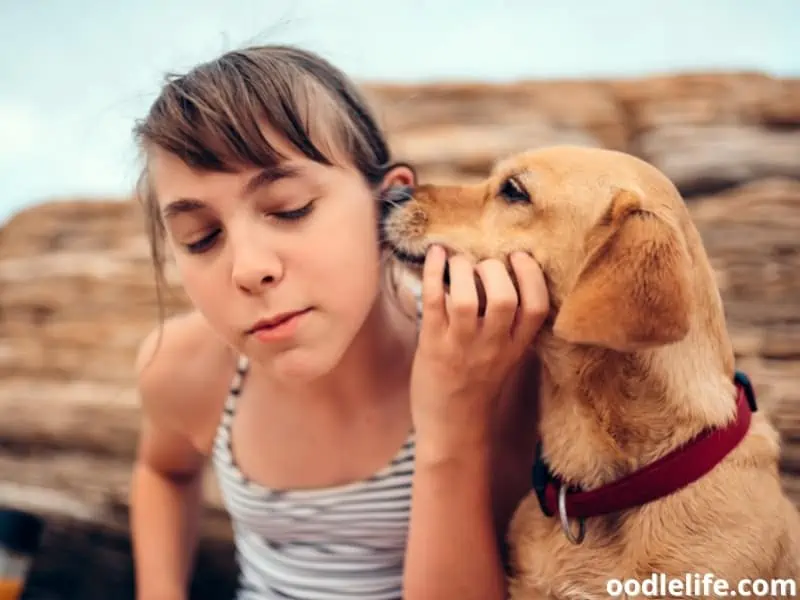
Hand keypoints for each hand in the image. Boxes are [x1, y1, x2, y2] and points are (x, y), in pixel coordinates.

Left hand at [409, 245, 548, 462]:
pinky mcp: (432, 345)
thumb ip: (508, 327)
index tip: (519, 257)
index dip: (531, 275)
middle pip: (504, 297)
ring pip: (465, 297)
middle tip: (481, 264)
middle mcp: (492, 346)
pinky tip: (435, 255)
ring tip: (457, 263)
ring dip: (461, 269)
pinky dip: (432, 272)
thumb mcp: (506, 359)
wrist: (452, 430)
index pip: (537, 307)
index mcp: (516, 347)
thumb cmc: (477, 390)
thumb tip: (500, 276)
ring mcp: (461, 346)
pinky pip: (433, 301)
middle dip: (493, 267)